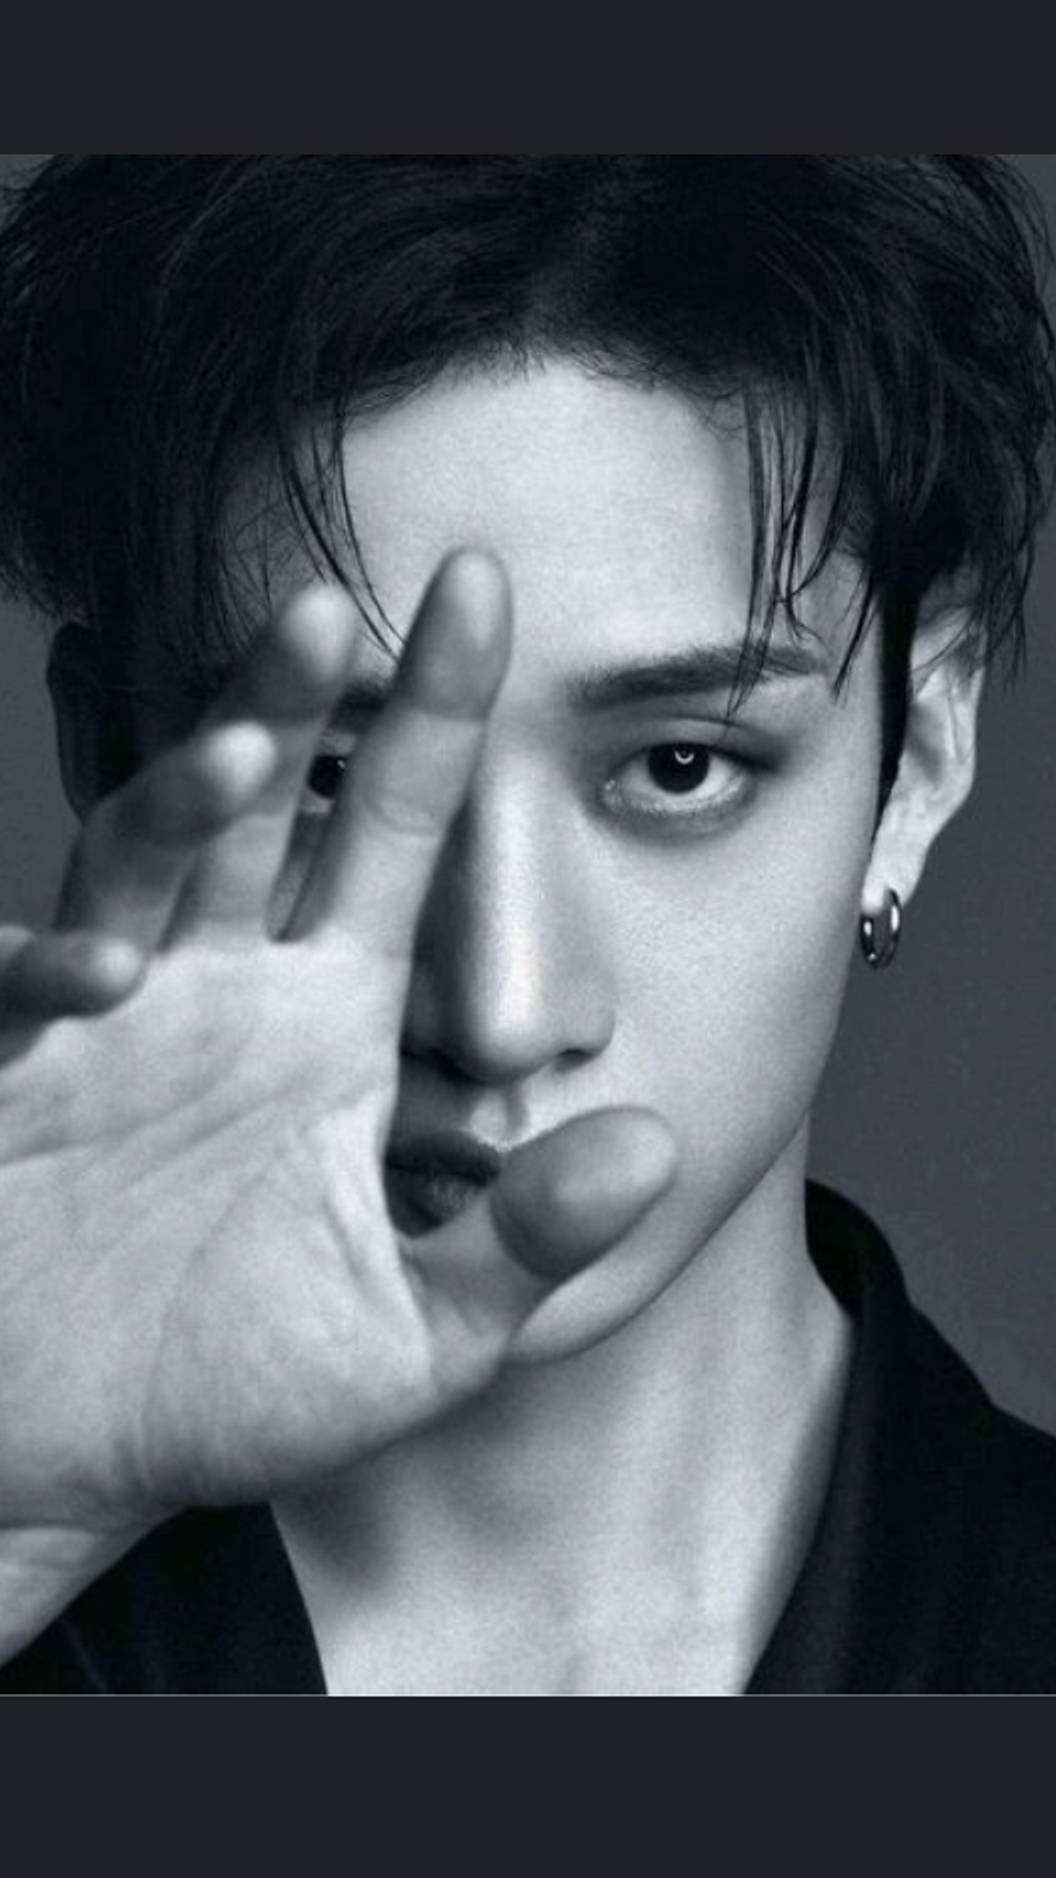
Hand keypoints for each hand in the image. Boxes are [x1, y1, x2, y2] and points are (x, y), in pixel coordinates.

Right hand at [0, 551, 674, 1654]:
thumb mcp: (413, 1329)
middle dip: (289, 699)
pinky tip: (105, 969)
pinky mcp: (10, 1072)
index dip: (437, 712)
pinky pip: (21, 990)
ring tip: (241, 753)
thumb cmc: (236, 1382)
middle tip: (340, 604)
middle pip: (257, 803)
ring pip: (137, 861)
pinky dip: (50, 965)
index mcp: (325, 1011)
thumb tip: (659, 1149)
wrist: (77, 1455)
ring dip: (178, 801)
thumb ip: (525, 1239)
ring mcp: (105, 1015)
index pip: (393, 829)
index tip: (485, 589)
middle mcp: (218, 983)